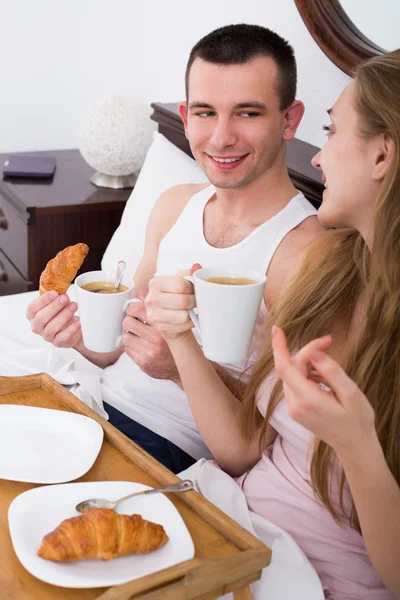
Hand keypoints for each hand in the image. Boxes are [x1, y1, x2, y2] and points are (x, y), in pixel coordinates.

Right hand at [26, 291, 81, 348]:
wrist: (72, 328)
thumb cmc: (61, 314)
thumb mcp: (58, 303)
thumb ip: (57, 297)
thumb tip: (62, 290)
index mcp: (33, 315)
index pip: (32, 308)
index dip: (43, 300)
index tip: (54, 293)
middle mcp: (37, 326)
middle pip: (41, 318)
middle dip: (54, 307)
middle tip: (65, 298)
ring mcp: (46, 336)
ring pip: (51, 327)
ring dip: (64, 315)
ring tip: (74, 306)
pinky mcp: (57, 342)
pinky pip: (63, 337)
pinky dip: (72, 329)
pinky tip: (78, 322)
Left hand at [121, 298, 180, 381]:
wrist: (180, 367)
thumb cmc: (174, 342)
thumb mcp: (170, 322)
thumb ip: (156, 308)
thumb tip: (140, 295)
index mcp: (163, 325)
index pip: (138, 309)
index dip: (132, 308)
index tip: (133, 310)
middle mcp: (156, 338)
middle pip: (127, 322)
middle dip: (129, 321)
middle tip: (133, 323)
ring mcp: (149, 351)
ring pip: (125, 337)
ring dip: (129, 335)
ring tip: (138, 336)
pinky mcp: (143, 362)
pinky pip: (127, 349)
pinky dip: (131, 347)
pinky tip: (140, 346)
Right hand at [144, 271, 195, 340]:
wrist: (168, 316)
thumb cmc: (175, 296)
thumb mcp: (181, 281)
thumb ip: (190, 273)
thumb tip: (196, 267)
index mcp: (156, 283)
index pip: (181, 285)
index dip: (193, 289)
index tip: (194, 290)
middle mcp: (152, 298)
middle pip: (183, 301)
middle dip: (195, 302)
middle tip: (196, 301)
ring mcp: (154, 315)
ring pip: (184, 315)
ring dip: (192, 313)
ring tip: (191, 310)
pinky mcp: (160, 327)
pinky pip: (182, 326)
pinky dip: (189, 323)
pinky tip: (187, 319)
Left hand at [272, 326, 376, 458]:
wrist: (355, 447)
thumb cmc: (357, 421)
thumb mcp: (351, 394)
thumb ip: (332, 372)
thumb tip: (315, 354)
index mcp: (308, 400)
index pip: (284, 368)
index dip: (279, 346)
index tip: (277, 329)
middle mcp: (295, 405)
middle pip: (291, 368)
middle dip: (307, 353)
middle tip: (329, 342)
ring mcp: (294, 409)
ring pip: (293, 375)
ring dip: (308, 364)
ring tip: (331, 370)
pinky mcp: (296, 410)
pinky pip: (296, 384)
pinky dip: (307, 375)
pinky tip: (324, 379)